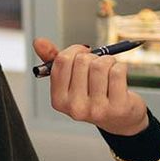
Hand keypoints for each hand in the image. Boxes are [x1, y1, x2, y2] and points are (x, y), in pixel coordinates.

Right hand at [34, 38, 149, 136]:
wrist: (120, 119)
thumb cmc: (93, 94)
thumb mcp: (71, 80)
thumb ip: (53, 60)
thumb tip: (38, 41)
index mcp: (58, 101)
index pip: (62, 61)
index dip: (75, 50)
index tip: (84, 52)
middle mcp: (75, 108)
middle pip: (82, 60)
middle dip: (93, 57)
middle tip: (97, 67)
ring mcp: (97, 109)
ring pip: (101, 64)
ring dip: (108, 60)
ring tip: (109, 69)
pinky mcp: (118, 107)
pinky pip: (117, 71)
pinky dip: (120, 67)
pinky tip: (119, 76)